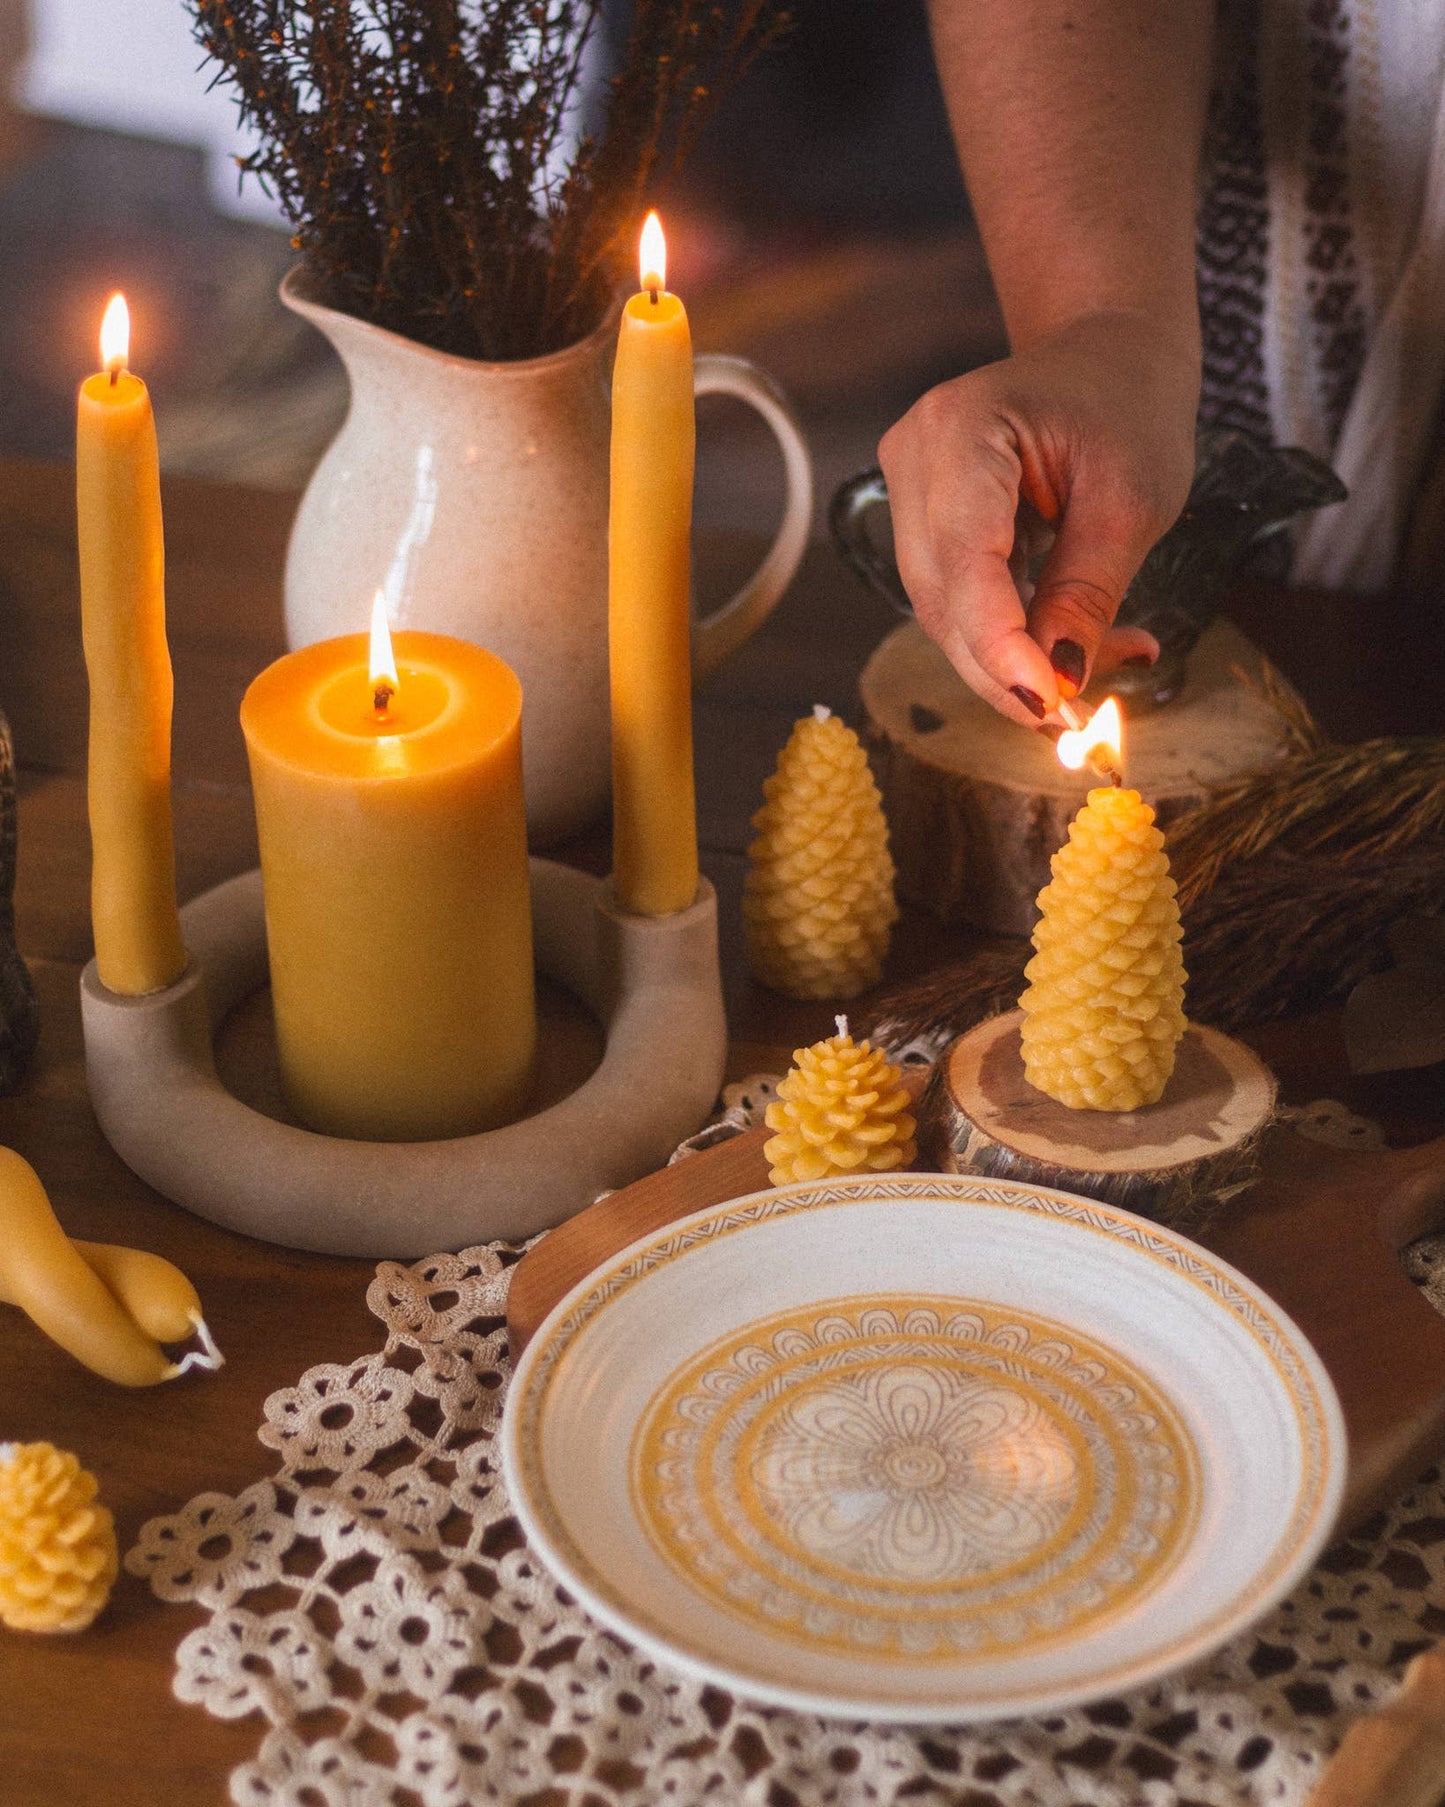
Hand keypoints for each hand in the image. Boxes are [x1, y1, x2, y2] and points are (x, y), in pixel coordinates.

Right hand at [877, 311, 1199, 723]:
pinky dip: (1009, 632)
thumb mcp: (1131, 502)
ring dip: (1013, 657)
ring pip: (945, 611)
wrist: (1107, 353)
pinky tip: (1068, 642)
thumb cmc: (1127, 405)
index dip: (1000, 645)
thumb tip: (1056, 684)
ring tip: (1104, 661)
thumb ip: (1085, 594)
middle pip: (945, 600)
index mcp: (962, 428)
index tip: (1049, 702)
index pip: (966, 562)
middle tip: (1080, 710)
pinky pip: (954, 596)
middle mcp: (913, 454)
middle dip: (1009, 667)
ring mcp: (906, 484)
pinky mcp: (919, 514)